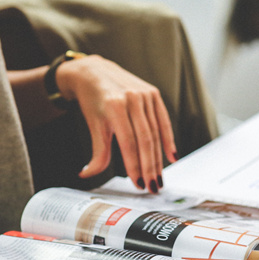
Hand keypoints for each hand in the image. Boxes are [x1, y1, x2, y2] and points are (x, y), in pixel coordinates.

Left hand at [55, 55, 176, 192]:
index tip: (138, 184)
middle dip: (149, 167)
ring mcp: (145, 95)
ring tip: (158, 178)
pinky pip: (163, 121)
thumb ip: (96, 152)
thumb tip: (87, 174)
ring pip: (155, 133)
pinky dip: (168, 140)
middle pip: (145, 140)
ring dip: (158, 159)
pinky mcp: (154, 93)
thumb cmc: (92, 101)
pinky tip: (171, 157)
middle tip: (152, 187)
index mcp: (115, 106)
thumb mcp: (93, 125)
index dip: (134, 165)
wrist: (95, 72)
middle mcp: (132, 98)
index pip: (128, 143)